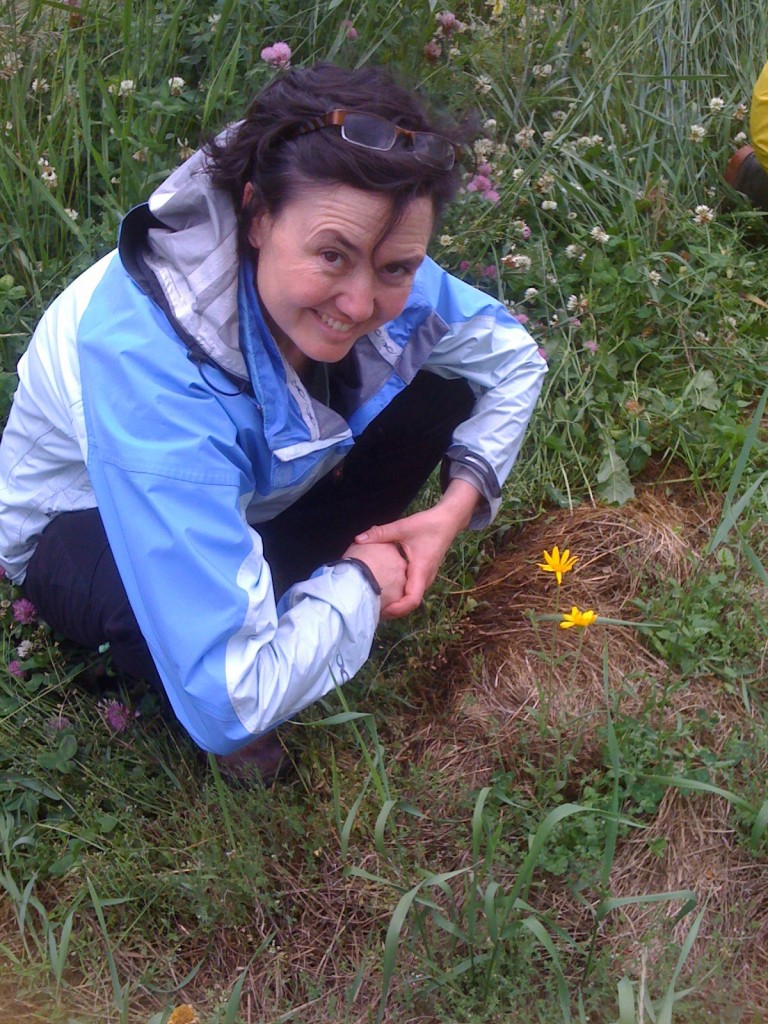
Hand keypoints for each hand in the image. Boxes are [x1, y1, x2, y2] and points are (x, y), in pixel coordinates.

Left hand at [353, 479, 480, 618]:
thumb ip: (380, 534)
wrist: (448, 520)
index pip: (412, 600)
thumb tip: (357, 539)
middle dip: (393, 610)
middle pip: (410, 603)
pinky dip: (400, 594)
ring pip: (411, 597)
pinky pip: (412, 589)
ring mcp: (426, 577)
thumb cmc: (428, 524)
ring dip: (396, 602)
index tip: (381, 610)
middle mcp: (426, 578)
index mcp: (421, 570)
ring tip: (376, 601)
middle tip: (371, 608)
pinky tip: (386, 588)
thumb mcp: (402, 527)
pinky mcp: (424, 573)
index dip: (398, 609)